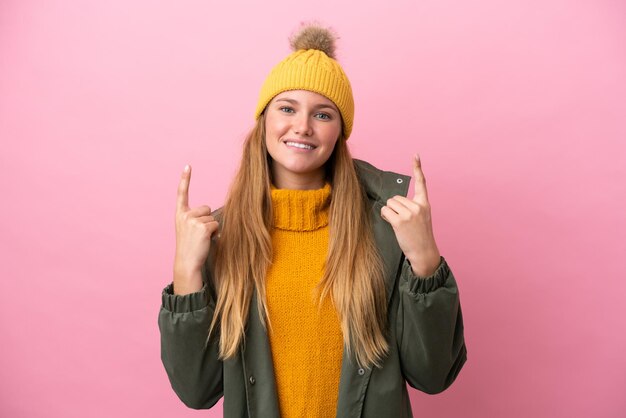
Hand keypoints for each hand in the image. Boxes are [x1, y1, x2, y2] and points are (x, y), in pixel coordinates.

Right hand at [173, 164, 218, 293]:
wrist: (187, 263)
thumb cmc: (191, 248)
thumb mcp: (189, 230)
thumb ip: (197, 219)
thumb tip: (217, 215)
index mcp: (180, 215)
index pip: (182, 194)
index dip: (185, 179)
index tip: (187, 166)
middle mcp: (185, 215)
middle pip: (206, 208)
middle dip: (207, 219)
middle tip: (199, 235)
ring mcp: (193, 220)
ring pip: (212, 217)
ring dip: (211, 228)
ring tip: (202, 240)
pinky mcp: (202, 226)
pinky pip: (216, 224)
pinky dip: (215, 233)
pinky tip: (206, 241)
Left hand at [380, 154, 440, 276]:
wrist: (424, 252)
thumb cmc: (420, 236)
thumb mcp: (421, 218)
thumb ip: (411, 207)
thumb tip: (391, 202)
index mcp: (424, 204)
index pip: (421, 183)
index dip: (417, 168)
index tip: (415, 155)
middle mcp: (418, 206)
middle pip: (396, 197)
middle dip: (394, 207)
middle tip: (402, 221)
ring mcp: (409, 213)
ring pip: (389, 203)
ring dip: (389, 212)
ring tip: (398, 224)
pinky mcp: (400, 221)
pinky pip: (385, 211)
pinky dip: (385, 216)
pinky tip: (392, 224)